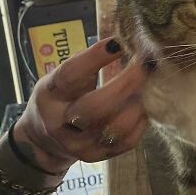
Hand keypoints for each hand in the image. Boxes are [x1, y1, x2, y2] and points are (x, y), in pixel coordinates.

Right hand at [13, 38, 150, 175]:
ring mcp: (80, 145)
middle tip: (147, 63)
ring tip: (149, 84)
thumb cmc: (60, 99)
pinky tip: (145, 104)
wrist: (45, 141)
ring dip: (138, 103)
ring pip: (115, 127)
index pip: (71, 76)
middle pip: (95, 107)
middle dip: (126, 83)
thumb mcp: (61, 78)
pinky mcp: (98, 157)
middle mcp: (61, 123)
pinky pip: (127, 141)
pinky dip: (141, 121)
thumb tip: (125, 37)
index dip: (95, 58)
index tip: (119, 42)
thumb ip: (87, 63)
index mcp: (50, 95)